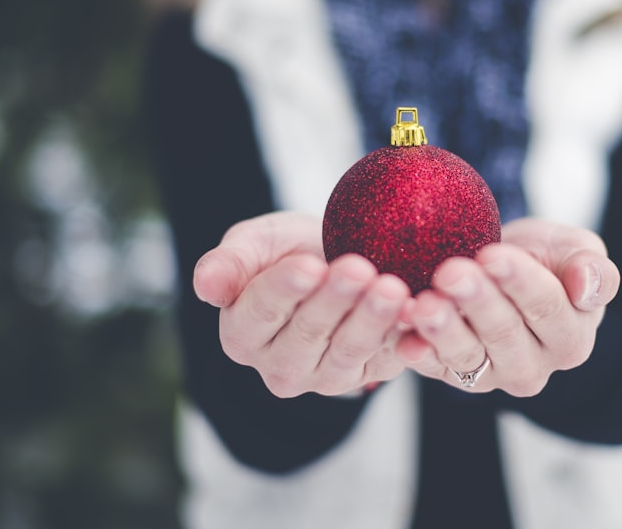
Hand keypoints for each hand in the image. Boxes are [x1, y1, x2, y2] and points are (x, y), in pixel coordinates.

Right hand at [193, 212, 410, 397]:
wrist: (336, 260)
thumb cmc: (288, 251)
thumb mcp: (254, 244)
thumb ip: (229, 263)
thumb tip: (205, 286)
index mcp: (242, 333)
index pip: (260, 313)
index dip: (284, 290)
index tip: (308, 265)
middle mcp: (279, 366)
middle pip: (307, 334)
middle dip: (335, 300)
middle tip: (359, 269)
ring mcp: (324, 376)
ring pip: (348, 351)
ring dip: (372, 320)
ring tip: (392, 288)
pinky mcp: (366, 375)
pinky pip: (386, 359)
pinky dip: (403, 337)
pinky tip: (416, 312)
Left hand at [396, 218, 619, 395]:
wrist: (501, 268)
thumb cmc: (544, 259)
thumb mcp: (576, 251)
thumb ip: (594, 269)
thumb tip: (586, 285)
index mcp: (571, 338)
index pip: (548, 308)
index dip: (520, 282)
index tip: (493, 255)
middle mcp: (533, 366)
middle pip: (504, 334)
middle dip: (476, 301)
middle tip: (451, 272)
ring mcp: (490, 375)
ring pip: (467, 356)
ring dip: (444, 331)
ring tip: (424, 306)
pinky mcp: (452, 375)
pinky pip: (433, 367)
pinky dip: (418, 353)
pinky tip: (404, 339)